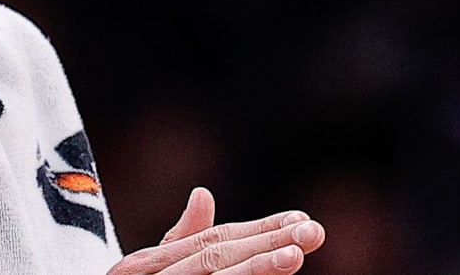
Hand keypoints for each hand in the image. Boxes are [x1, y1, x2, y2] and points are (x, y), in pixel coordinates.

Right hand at [106, 187, 324, 274]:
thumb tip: (203, 192)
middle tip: (314, 232)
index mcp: (145, 263)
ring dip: (256, 268)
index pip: (214, 239)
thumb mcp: (145, 272)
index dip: (259, 229)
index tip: (302, 220)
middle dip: (267, 242)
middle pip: (216, 254)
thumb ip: (177, 239)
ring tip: (295, 256)